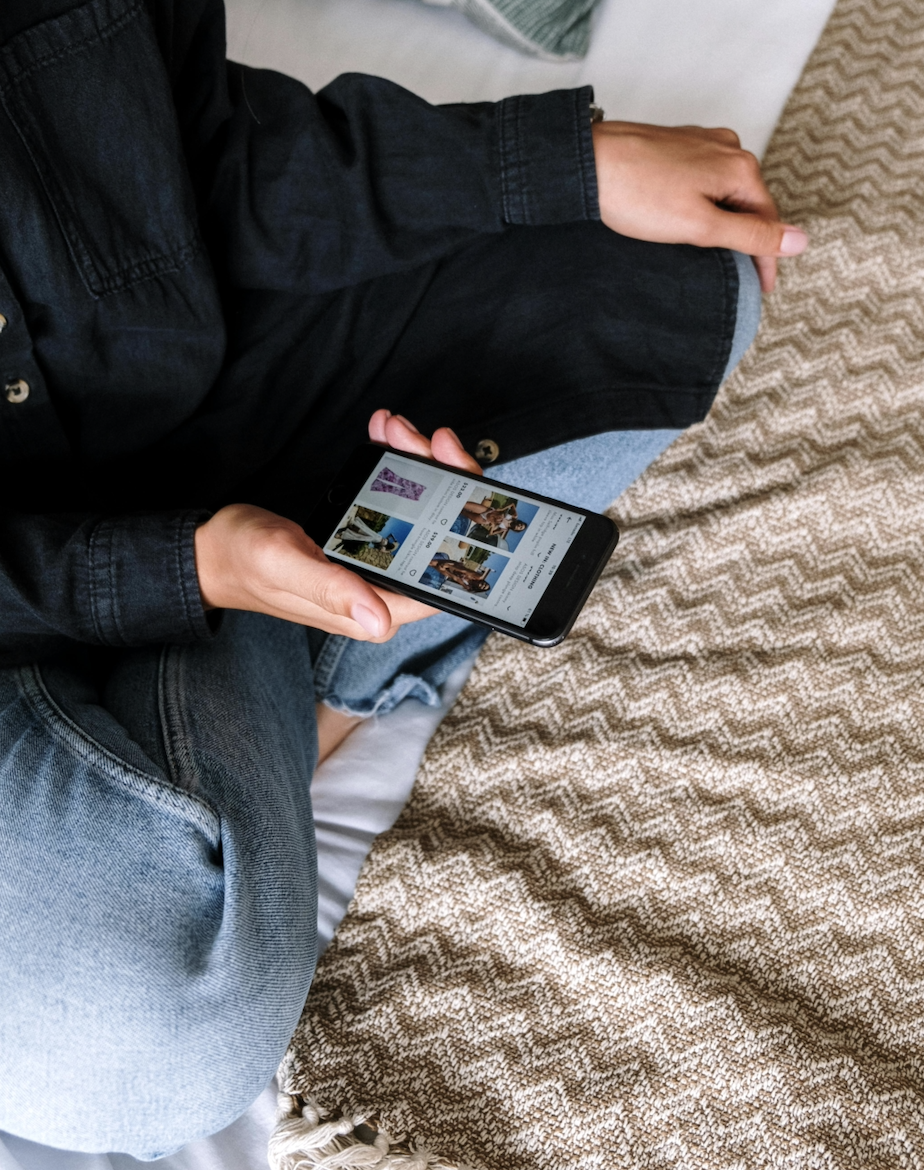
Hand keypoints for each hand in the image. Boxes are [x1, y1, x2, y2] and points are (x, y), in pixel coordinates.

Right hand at [194, 410, 480, 639]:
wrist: (218, 551)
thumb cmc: (243, 563)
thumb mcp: (281, 566)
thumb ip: (329, 589)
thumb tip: (378, 621)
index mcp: (375, 609)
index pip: (442, 575)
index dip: (459, 525)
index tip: (453, 472)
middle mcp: (385, 590)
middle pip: (440, 536)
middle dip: (441, 480)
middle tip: (423, 438)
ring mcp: (379, 564)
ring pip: (424, 512)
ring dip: (418, 465)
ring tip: (397, 428)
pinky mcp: (368, 540)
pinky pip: (399, 503)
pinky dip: (396, 465)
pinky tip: (386, 435)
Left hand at [591, 121, 807, 291]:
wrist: (586, 162)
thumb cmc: (638, 194)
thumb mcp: (701, 225)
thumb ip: (751, 235)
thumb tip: (800, 241)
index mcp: (740, 166)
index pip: (767, 220)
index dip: (766, 258)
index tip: (762, 289)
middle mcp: (726, 147)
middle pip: (748, 203)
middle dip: (746, 239)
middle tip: (740, 277)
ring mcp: (700, 143)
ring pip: (724, 192)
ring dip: (723, 222)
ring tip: (714, 255)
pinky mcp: (675, 146)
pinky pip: (702, 181)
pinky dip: (703, 205)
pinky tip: (687, 222)